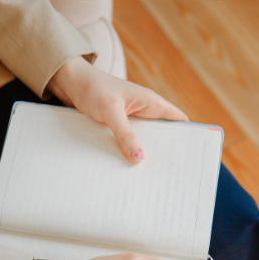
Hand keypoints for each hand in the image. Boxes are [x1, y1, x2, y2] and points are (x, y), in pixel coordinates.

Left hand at [47, 56, 187, 162]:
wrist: (69, 82)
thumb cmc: (92, 88)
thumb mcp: (110, 111)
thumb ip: (125, 134)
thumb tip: (140, 158)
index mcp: (150, 102)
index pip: (178, 120)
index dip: (186, 136)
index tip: (189, 157)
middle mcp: (143, 111)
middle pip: (162, 135)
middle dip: (164, 152)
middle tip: (167, 176)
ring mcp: (130, 120)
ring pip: (144, 141)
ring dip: (144, 155)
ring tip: (147, 177)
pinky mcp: (117, 127)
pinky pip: (127, 143)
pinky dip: (128, 154)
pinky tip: (125, 168)